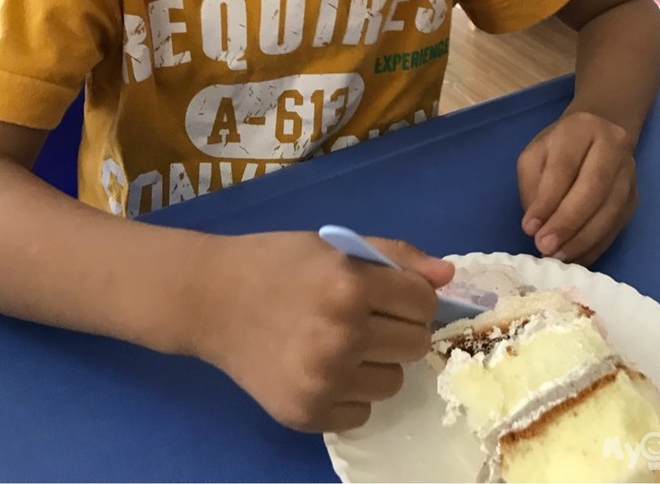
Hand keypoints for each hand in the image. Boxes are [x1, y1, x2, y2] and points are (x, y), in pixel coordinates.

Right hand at [189, 232, 454, 431]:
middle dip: (399, 328)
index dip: (411, 295)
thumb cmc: (277, 263)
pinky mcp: (308, 414)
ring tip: (340, 342)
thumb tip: (448, 276)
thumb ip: (395, 256)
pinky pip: (362, 413)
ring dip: (376, 363)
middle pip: (415, 344)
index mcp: (350, 285)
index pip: (423, 302)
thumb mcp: (335, 245)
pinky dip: (350, 393)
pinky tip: (322, 367)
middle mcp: (341, 335)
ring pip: (393, 382)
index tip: (390, 293)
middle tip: (366, 317)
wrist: (211, 299)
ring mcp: (324, 379)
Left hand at [517, 111, 637, 266]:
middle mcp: (613, 147)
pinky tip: (576, 258)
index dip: (547, 201)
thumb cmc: (560, 146)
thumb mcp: (536, 154)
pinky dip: (595, 246)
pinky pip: (616, 226)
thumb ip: (532, 185)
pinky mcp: (635, 197)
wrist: (600, 133)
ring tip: (558, 256)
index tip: (529, 228)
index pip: (564, 168)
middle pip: (593, 189)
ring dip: (582, 240)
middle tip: (545, 247)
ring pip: (609, 211)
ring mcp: (628, 174)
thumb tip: (537, 225)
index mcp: (582, 129)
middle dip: (567, 223)